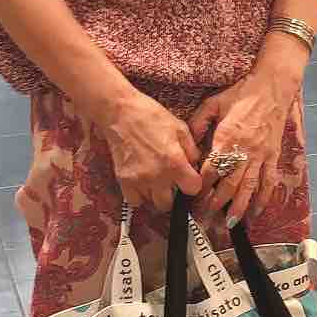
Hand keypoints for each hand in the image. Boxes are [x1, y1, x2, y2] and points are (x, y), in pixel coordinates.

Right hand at [101, 92, 203, 211]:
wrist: (120, 112)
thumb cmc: (150, 116)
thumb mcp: (179, 128)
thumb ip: (191, 150)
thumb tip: (195, 165)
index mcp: (175, 162)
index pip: (193, 189)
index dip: (192, 184)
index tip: (188, 178)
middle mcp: (158, 176)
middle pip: (169, 204)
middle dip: (172, 195)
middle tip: (170, 182)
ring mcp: (139, 180)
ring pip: (151, 203)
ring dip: (155, 195)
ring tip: (154, 181)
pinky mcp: (123, 180)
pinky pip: (134, 200)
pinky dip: (138, 195)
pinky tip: (141, 183)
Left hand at [191, 46, 304, 226]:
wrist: (272, 87)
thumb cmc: (241, 93)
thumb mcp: (213, 103)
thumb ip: (198, 123)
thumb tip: (187, 143)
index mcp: (226, 138)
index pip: (211, 170)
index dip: (201, 187)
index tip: (191, 199)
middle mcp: (244, 151)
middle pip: (229, 184)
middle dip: (216, 203)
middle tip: (205, 218)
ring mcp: (261, 155)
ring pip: (249, 188)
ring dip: (239, 207)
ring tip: (230, 224)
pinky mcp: (273, 156)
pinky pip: (269, 182)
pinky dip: (263, 199)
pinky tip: (256, 212)